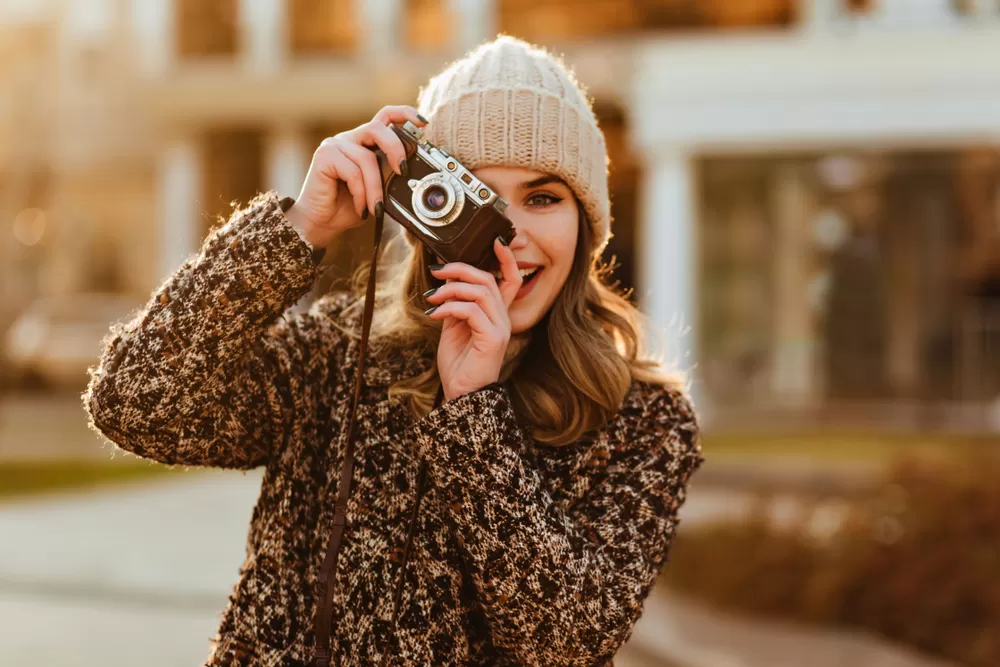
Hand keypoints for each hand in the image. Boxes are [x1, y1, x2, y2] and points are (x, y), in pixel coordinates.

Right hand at [284, 105, 426, 247]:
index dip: (404, 114)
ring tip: (376, 208)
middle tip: (404, 171)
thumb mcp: (378, 189)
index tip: (423, 123)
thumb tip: (410, 170)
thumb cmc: (349, 206)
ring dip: (375, 188)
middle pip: (378, 128)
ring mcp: (335, 145)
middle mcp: (349, 138)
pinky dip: (361, 193)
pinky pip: (353, 172)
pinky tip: (361, 208)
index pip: (385, 117)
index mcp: (364, 142)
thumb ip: (390, 175)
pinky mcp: (324, 156)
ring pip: (367, 158)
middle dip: (396, 149)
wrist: (321, 223)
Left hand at [425, 239, 523, 401]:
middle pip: (489, 279)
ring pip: (480, 291)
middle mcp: (503, 319)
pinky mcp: (492, 338)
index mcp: (496, 315)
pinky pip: (471, 311)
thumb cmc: (459, 364)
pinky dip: (450, 308)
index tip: (494, 240)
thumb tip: (446, 279)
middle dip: (461, 269)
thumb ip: (454, 304)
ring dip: (451, 289)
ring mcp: (500, 328)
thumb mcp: (453, 327)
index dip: (506, 258)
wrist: (462, 395)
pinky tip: (435, 315)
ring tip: (432, 298)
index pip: (511, 279)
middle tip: (437, 271)